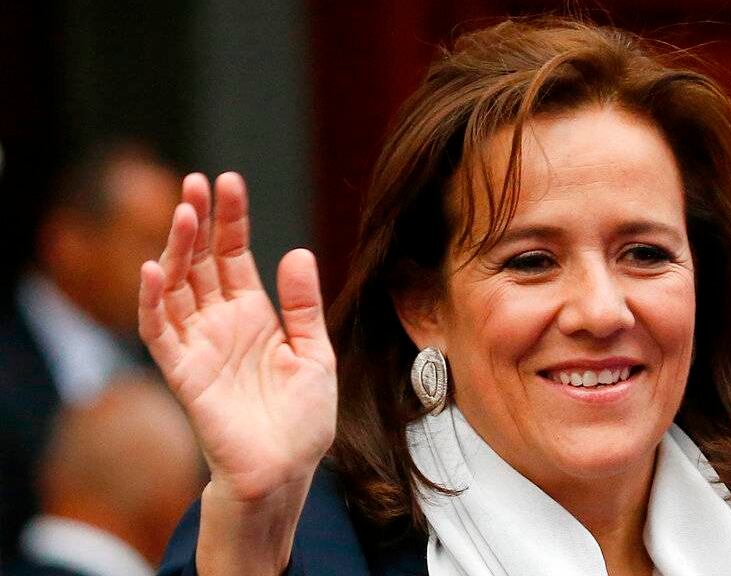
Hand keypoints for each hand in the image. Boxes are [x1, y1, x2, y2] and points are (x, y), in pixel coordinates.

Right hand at [139, 172, 336, 502]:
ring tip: (185, 213)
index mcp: (254, 314)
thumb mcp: (315, 353)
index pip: (235, 256)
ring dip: (175, 250)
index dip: (231, 220)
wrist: (287, 468)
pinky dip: (153, 302)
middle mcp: (222, 323)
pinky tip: (153, 269)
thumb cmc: (302, 418)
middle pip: (201, 262)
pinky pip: (159, 332)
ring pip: (176, 287)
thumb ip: (302, 305)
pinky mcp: (183, 372)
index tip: (229, 182)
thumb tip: (296, 252)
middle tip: (197, 183)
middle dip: (198, 222)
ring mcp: (199, 344)